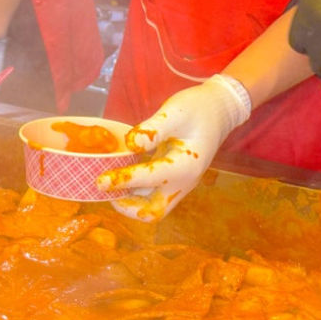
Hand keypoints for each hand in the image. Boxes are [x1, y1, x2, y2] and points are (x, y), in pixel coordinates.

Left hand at [97, 75, 250, 222]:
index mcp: (186, 166)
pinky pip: (153, 194)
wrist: (220, 109)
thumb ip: (152, 130)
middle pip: (153, 211)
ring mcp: (180, 183)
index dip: (123, 180)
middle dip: (127, 207)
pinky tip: (120, 177)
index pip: (150, 178)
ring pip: (152, 206)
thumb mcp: (175, 112)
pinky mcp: (174, 178)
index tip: (100, 180)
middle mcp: (184, 182)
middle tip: (105, 192)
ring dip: (130, 201)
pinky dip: (136, 191)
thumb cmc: (197, 107)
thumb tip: (130, 145)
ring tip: (108, 186)